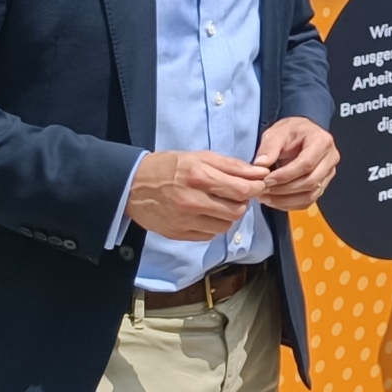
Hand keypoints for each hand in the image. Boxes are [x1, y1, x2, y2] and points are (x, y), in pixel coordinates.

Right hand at [127, 150, 268, 240]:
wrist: (131, 185)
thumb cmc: (168, 167)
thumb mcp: (199, 156)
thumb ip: (231, 165)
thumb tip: (259, 172)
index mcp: (199, 177)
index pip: (242, 190)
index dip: (256, 188)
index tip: (257, 184)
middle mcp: (193, 201)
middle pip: (236, 211)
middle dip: (243, 202)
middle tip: (237, 194)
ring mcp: (184, 221)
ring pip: (225, 226)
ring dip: (229, 215)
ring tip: (221, 203)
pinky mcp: (178, 234)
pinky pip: (209, 235)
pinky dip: (213, 225)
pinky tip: (206, 214)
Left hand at [253, 118, 336, 209]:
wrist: (300, 135)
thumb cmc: (290, 132)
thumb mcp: (277, 132)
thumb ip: (269, 147)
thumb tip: (261, 165)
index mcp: (322, 141)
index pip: (306, 164)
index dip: (285, 175)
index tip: (266, 179)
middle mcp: (331, 158)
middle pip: (310, 182)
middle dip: (284, 189)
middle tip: (262, 190)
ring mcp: (329, 173)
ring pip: (311, 194)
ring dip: (286, 200)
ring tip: (265, 197)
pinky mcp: (323, 184)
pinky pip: (309, 201)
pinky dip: (290, 204)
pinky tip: (274, 200)